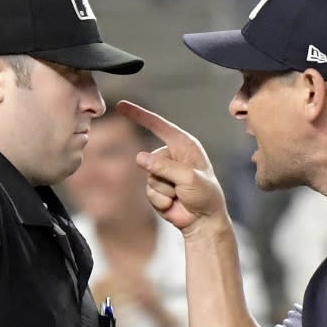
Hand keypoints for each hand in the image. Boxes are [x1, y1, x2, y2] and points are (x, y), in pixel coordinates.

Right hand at [116, 101, 226, 233]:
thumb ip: (164, 166)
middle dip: (164, 176)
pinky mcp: (157, 189)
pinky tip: (175, 203)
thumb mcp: (188, 177)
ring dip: (164, 190)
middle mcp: (172, 156)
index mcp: (184, 145)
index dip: (139, 115)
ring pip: (148, 177)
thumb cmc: (205, 195)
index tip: (121, 105)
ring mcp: (163, 173)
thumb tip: (139, 157)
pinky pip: (149, 192)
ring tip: (180, 195)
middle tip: (182, 187)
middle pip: (150, 159)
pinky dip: (161, 201)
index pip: (158, 125)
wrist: (204, 221)